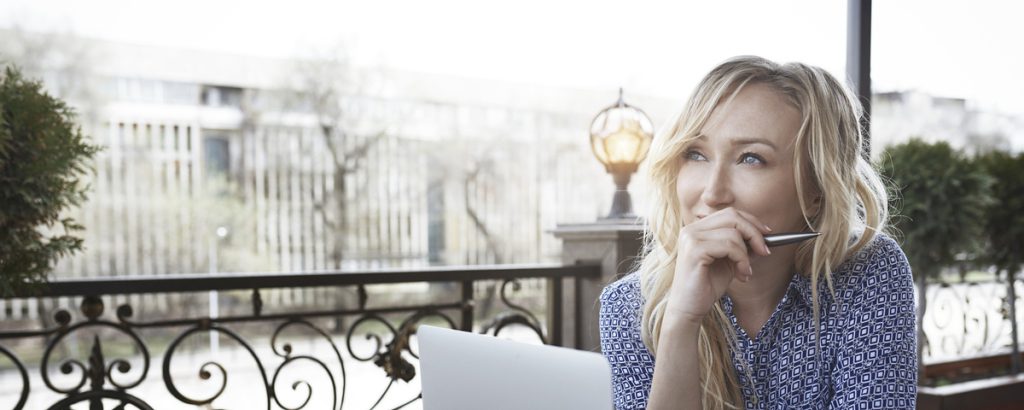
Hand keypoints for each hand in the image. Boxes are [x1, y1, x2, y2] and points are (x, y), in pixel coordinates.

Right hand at [664, 208, 770, 326]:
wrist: (689, 308)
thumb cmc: (707, 286)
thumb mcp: (729, 262)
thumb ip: (742, 247)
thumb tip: (763, 237)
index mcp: (697, 229)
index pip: (729, 213)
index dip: (751, 221)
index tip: (767, 234)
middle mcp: (691, 229)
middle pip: (732, 216)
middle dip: (754, 233)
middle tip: (765, 251)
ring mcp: (690, 238)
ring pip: (733, 233)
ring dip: (747, 254)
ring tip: (746, 271)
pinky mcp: (694, 250)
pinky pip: (729, 246)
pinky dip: (742, 260)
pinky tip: (742, 275)